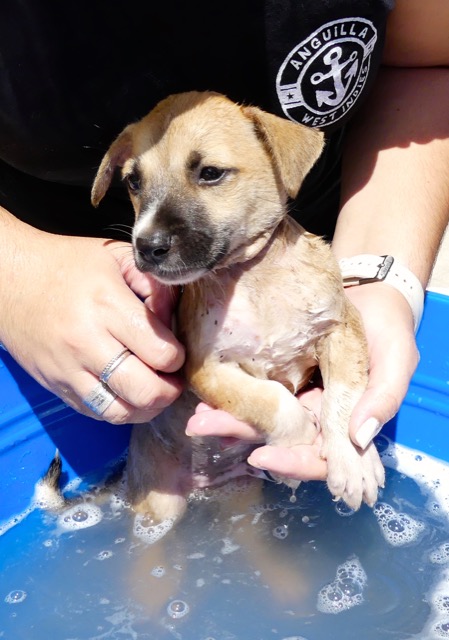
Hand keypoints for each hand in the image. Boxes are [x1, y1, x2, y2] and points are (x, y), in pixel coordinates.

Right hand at [0, 225, 184, 422]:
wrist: (9, 279)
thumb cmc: (66, 265)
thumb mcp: (116, 258)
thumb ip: (154, 287)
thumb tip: (175, 321)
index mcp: (108, 306)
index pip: (161, 352)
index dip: (179, 357)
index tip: (177, 350)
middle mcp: (88, 342)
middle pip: (145, 390)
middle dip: (170, 390)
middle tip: (174, 379)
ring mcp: (69, 369)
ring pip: (121, 412)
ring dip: (147, 408)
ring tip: (155, 392)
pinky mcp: (56, 385)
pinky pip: (96, 413)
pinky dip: (119, 410)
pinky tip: (127, 394)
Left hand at [185, 282, 418, 480]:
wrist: (371, 295)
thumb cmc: (389, 331)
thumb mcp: (396, 362)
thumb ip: (383, 399)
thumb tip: (359, 438)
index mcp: (344, 425)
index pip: (319, 458)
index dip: (293, 463)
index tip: (263, 459)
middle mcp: (315, 418)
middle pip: (280, 441)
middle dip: (244, 437)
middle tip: (206, 428)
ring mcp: (295, 397)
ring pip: (261, 419)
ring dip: (230, 420)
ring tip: (200, 416)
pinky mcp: (280, 375)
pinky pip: (255, 390)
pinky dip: (233, 396)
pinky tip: (209, 396)